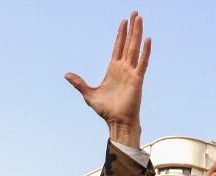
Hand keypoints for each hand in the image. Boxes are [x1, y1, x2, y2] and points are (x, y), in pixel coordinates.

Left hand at [66, 12, 150, 146]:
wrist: (117, 122)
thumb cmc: (106, 111)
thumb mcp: (89, 94)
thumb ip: (79, 83)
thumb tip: (67, 75)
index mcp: (113, 70)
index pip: (118, 47)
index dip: (121, 34)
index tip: (124, 21)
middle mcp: (124, 69)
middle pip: (128, 43)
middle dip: (132, 28)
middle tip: (135, 13)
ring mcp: (132, 73)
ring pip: (135, 49)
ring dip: (138, 34)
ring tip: (140, 19)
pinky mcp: (137, 80)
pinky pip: (142, 63)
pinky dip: (146, 51)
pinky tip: (148, 40)